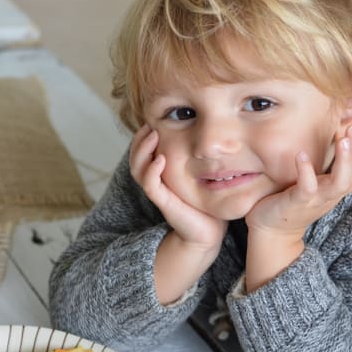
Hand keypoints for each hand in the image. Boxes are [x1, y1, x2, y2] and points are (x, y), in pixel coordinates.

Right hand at [129, 124, 227, 250]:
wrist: (207, 233)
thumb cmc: (208, 202)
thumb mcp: (205, 173)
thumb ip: (203, 155)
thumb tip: (216, 128)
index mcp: (161, 173)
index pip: (143, 150)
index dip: (143, 135)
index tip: (155, 118)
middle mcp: (156, 181)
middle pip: (135, 157)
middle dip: (139, 139)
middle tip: (150, 123)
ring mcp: (158, 192)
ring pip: (137, 169)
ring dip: (142, 150)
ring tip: (153, 135)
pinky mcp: (164, 203)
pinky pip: (150, 185)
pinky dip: (151, 171)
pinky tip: (160, 159)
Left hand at [246, 125, 351, 239]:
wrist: (270, 232)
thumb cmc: (288, 204)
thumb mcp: (310, 187)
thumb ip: (319, 173)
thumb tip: (321, 147)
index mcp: (333, 191)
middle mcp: (328, 197)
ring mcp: (314, 201)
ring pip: (340, 183)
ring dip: (344, 160)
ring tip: (342, 139)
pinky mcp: (296, 203)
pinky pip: (307, 188)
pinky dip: (306, 171)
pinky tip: (301, 155)